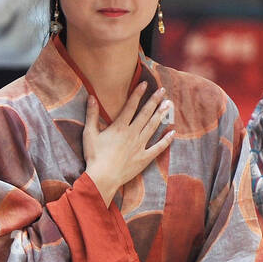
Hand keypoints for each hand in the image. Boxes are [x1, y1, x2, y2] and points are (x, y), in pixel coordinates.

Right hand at [81, 84, 174, 205]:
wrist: (102, 177)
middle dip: (154, 101)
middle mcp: (132, 133)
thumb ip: (91, 114)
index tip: (145, 83)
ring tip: (169, 104)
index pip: (131, 106)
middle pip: (145, 114)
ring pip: (153, 127)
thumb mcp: (89, 134)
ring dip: (161, 115)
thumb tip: (91, 97)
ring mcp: (140, 146)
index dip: (138, 94)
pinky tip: (173, 133)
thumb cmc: (94, 156)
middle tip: (163, 90)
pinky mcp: (144, 158)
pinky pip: (158, 147)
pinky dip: (166, 140)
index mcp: (119, 127)